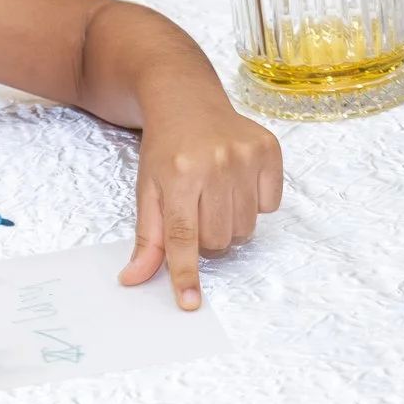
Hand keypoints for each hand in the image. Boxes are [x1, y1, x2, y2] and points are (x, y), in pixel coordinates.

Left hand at [118, 87, 281, 310]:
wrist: (186, 101)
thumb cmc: (164, 150)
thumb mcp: (147, 191)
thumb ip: (147, 237)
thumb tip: (134, 278)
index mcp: (179, 173)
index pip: (182, 236)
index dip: (186, 271)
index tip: (190, 302)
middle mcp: (215, 163)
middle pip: (219, 238)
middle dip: (206, 236)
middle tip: (195, 209)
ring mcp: (246, 155)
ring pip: (246, 228)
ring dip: (230, 222)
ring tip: (215, 194)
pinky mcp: (269, 149)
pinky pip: (270, 206)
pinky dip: (254, 203)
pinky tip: (236, 180)